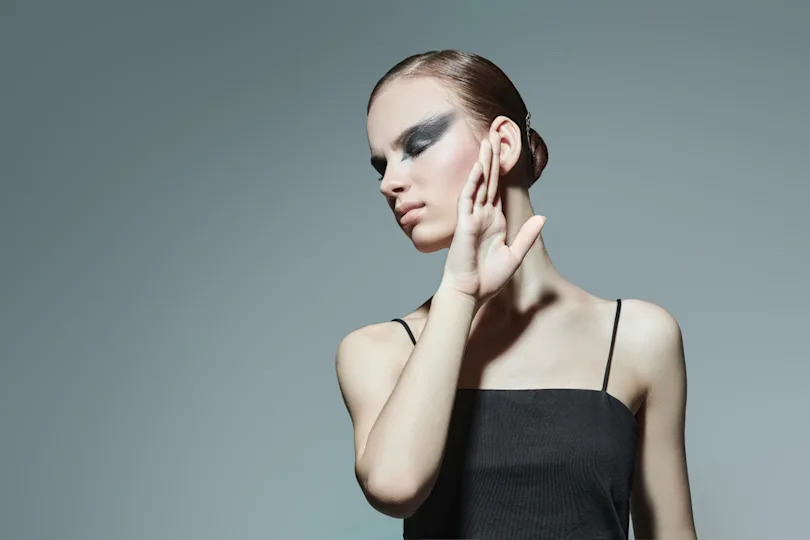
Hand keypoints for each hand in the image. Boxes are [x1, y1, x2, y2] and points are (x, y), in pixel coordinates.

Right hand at [441, 130, 546, 303]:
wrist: (470, 292)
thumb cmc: (488, 279)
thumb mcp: (515, 255)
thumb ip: (527, 235)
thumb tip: (543, 218)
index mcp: (494, 222)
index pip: (498, 189)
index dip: (501, 170)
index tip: (504, 151)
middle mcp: (483, 215)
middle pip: (489, 180)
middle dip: (491, 158)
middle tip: (494, 134)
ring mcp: (473, 217)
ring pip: (478, 183)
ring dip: (483, 163)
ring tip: (487, 141)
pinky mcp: (464, 222)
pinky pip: (469, 197)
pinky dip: (474, 181)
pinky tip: (479, 166)